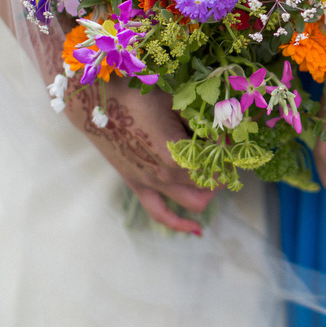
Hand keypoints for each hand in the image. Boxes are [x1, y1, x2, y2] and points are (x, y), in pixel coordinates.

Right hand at [64, 75, 214, 233]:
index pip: (219, 167)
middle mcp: (166, 176)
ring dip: (208, 190)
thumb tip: (226, 137)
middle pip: (211, 186)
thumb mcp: (177, 105)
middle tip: (223, 154)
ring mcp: (151, 184)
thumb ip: (203, 124)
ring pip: (195, 203)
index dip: (229, 155)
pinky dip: (180, 223)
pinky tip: (197, 229)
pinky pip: (161, 214)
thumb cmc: (138, 97)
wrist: (95, 103)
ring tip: (211, 172)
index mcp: (178, 156)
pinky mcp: (138, 185)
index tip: (229, 140)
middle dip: (222, 172)